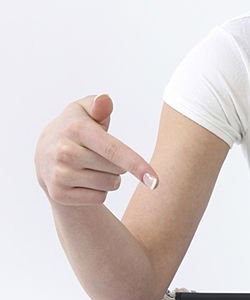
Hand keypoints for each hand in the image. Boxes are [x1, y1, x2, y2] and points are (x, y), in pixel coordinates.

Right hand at [35, 94, 158, 205]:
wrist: (43, 154)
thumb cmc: (74, 128)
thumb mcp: (83, 110)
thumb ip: (99, 105)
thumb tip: (104, 100)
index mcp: (76, 129)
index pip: (114, 150)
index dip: (137, 165)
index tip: (155, 181)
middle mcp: (65, 152)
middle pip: (117, 170)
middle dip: (119, 165)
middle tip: (100, 155)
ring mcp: (59, 175)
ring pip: (110, 185)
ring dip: (110, 179)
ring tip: (93, 167)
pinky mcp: (59, 194)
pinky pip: (99, 198)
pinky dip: (99, 191)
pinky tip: (84, 180)